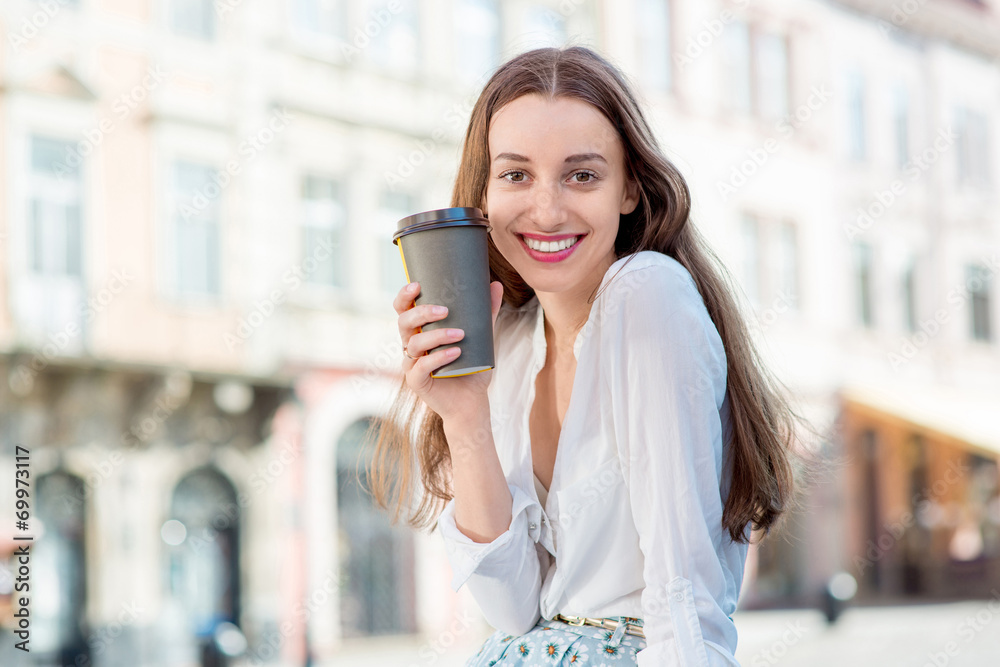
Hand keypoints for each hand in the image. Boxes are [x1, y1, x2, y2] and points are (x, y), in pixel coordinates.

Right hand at [394, 280, 503, 423]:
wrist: (472, 402)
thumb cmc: (472, 368)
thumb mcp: (482, 337)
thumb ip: (487, 312)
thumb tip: (496, 284)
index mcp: (420, 331)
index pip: (403, 309)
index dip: (404, 296)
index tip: (417, 285)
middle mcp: (411, 345)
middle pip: (403, 322)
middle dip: (421, 312)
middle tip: (445, 311)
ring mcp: (411, 364)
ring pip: (413, 343)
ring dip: (436, 335)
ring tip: (460, 335)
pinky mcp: (416, 382)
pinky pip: (420, 366)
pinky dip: (438, 357)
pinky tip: (456, 353)